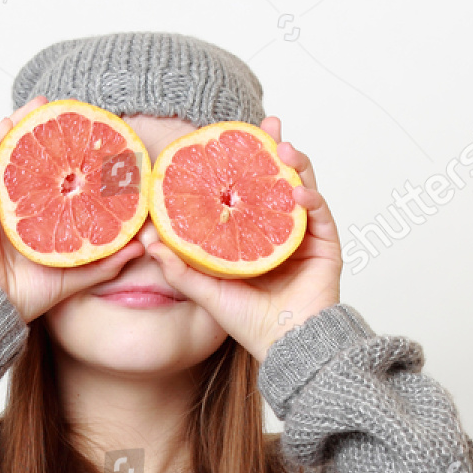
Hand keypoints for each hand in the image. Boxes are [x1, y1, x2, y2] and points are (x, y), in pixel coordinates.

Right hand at [0, 95, 144, 323]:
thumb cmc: (26, 295)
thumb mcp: (75, 274)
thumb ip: (105, 260)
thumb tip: (140, 246)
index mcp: (33, 219)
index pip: (50, 179)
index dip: (66, 156)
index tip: (88, 137)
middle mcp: (12, 205)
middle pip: (29, 159)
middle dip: (45, 132)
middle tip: (64, 111)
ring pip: (5, 152)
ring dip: (20, 124)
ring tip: (39, 103)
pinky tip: (11, 121)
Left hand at [142, 115, 342, 361]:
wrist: (285, 347)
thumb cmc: (249, 324)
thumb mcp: (206, 291)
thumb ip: (179, 267)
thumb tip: (147, 241)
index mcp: (254, 236)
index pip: (249, 188)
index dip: (244, 161)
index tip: (231, 136)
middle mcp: (280, 231)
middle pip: (279, 179)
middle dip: (275, 148)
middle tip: (266, 124)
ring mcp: (305, 236)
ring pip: (303, 188)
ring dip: (295, 165)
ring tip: (281, 149)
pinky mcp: (326, 246)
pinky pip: (321, 214)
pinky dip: (310, 198)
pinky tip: (297, 192)